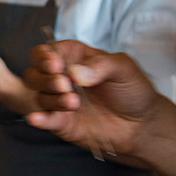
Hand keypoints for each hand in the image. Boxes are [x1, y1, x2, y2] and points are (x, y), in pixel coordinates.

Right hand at [23, 40, 159, 155]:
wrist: (141, 122)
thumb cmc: (131, 89)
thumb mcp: (123, 68)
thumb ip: (101, 65)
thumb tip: (75, 72)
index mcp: (72, 58)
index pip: (46, 52)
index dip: (45, 57)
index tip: (56, 64)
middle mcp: (61, 78)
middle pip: (35, 74)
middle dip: (46, 78)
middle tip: (65, 84)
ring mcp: (59, 101)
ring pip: (39, 96)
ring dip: (52, 99)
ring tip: (74, 102)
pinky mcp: (61, 122)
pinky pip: (44, 119)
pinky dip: (39, 118)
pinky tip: (38, 118)